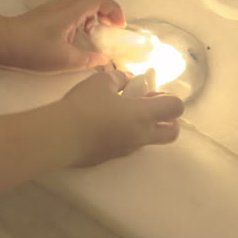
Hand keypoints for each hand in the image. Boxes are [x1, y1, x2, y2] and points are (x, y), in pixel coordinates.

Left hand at [1, 0, 125, 71]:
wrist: (3, 42)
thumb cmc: (33, 50)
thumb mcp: (65, 60)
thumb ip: (88, 60)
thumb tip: (103, 60)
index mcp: (71, 11)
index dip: (113, 9)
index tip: (119, 27)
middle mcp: (65, 4)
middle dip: (106, 8)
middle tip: (111, 26)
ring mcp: (56, 7)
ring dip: (95, 13)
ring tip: (96, 33)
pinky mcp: (49, 13)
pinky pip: (73, 7)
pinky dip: (83, 16)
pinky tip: (79, 35)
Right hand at [60, 70, 184, 166]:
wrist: (61, 137)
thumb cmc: (85, 105)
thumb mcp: (101, 82)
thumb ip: (119, 79)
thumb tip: (127, 80)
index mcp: (144, 115)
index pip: (176, 108)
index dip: (170, 98)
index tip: (150, 93)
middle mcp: (141, 136)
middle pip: (172, 133)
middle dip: (169, 121)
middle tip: (148, 108)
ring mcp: (127, 150)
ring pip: (149, 141)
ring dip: (144, 127)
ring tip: (119, 114)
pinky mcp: (111, 158)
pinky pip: (127, 146)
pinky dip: (125, 136)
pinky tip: (103, 126)